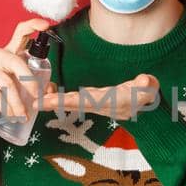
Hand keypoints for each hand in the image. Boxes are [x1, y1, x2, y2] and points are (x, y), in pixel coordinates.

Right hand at [0, 18, 58, 127]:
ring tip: (23, 115)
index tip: (46, 26)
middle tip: (37, 97)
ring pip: (7, 83)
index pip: (20, 33)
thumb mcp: (21, 87)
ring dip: (18, 103)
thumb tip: (50, 90)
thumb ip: (38, 86)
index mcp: (11, 52)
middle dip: (29, 81)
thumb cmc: (3, 93)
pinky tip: (10, 115)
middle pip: (16, 61)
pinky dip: (6, 107)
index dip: (33, 26)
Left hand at [38, 73, 159, 120]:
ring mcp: (96, 103)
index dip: (69, 101)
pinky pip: (73, 100)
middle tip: (36, 104)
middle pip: (75, 104)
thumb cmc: (147, 93)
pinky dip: (59, 98)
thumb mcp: (150, 88)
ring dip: (54, 101)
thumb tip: (146, 81)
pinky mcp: (93, 99)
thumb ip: (147, 85)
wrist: (148, 102)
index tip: (52, 101)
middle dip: (55, 103)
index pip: (88, 101)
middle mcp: (101, 104)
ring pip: (72, 102)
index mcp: (112, 101)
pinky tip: (47, 94)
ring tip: (36, 100)